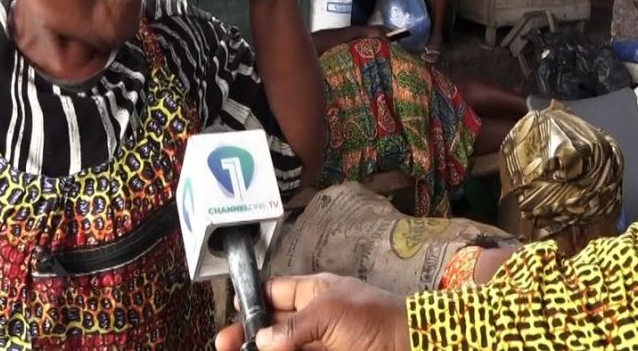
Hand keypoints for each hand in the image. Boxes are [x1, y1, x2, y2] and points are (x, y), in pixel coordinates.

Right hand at [215, 274, 410, 350]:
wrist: (413, 345)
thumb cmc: (376, 319)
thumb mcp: (330, 313)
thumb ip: (292, 327)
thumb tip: (260, 340)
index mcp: (316, 293)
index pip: (275, 293)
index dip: (253, 304)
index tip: (234, 319)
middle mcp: (315, 318)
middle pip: (273, 327)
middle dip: (249, 335)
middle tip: (224, 346)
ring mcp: (322, 343)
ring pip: (283, 347)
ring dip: (261, 350)